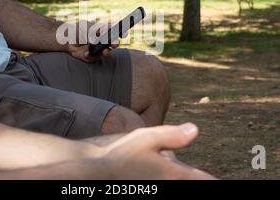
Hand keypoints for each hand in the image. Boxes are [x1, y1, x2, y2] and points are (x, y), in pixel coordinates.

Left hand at [67, 21, 118, 62]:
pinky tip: (85, 54)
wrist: (67, 41)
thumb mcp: (82, 28)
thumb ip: (88, 33)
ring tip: (104, 51)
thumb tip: (94, 40)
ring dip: (105, 52)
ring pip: (106, 52)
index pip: (114, 30)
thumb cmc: (77, 31)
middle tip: (114, 44)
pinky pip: (94, 58)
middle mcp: (103, 40)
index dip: (121, 31)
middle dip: (115, 43)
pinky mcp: (93, 57)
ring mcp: (99, 49)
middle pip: (113, 43)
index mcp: (103, 30)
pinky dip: (90, 56)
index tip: (124, 32)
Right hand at [101, 123, 215, 179]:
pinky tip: (152, 168)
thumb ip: (173, 135)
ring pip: (178, 178)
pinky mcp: (148, 187)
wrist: (99, 172)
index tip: (217, 177)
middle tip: (201, 171)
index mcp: (174, 175)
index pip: (204, 180)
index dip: (212, 179)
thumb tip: (195, 129)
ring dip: (181, 174)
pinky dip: (167, 176)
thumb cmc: (123, 153)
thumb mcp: (147, 137)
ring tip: (176, 166)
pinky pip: (165, 181)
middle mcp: (168, 185)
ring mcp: (157, 187)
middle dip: (197, 175)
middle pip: (192, 180)